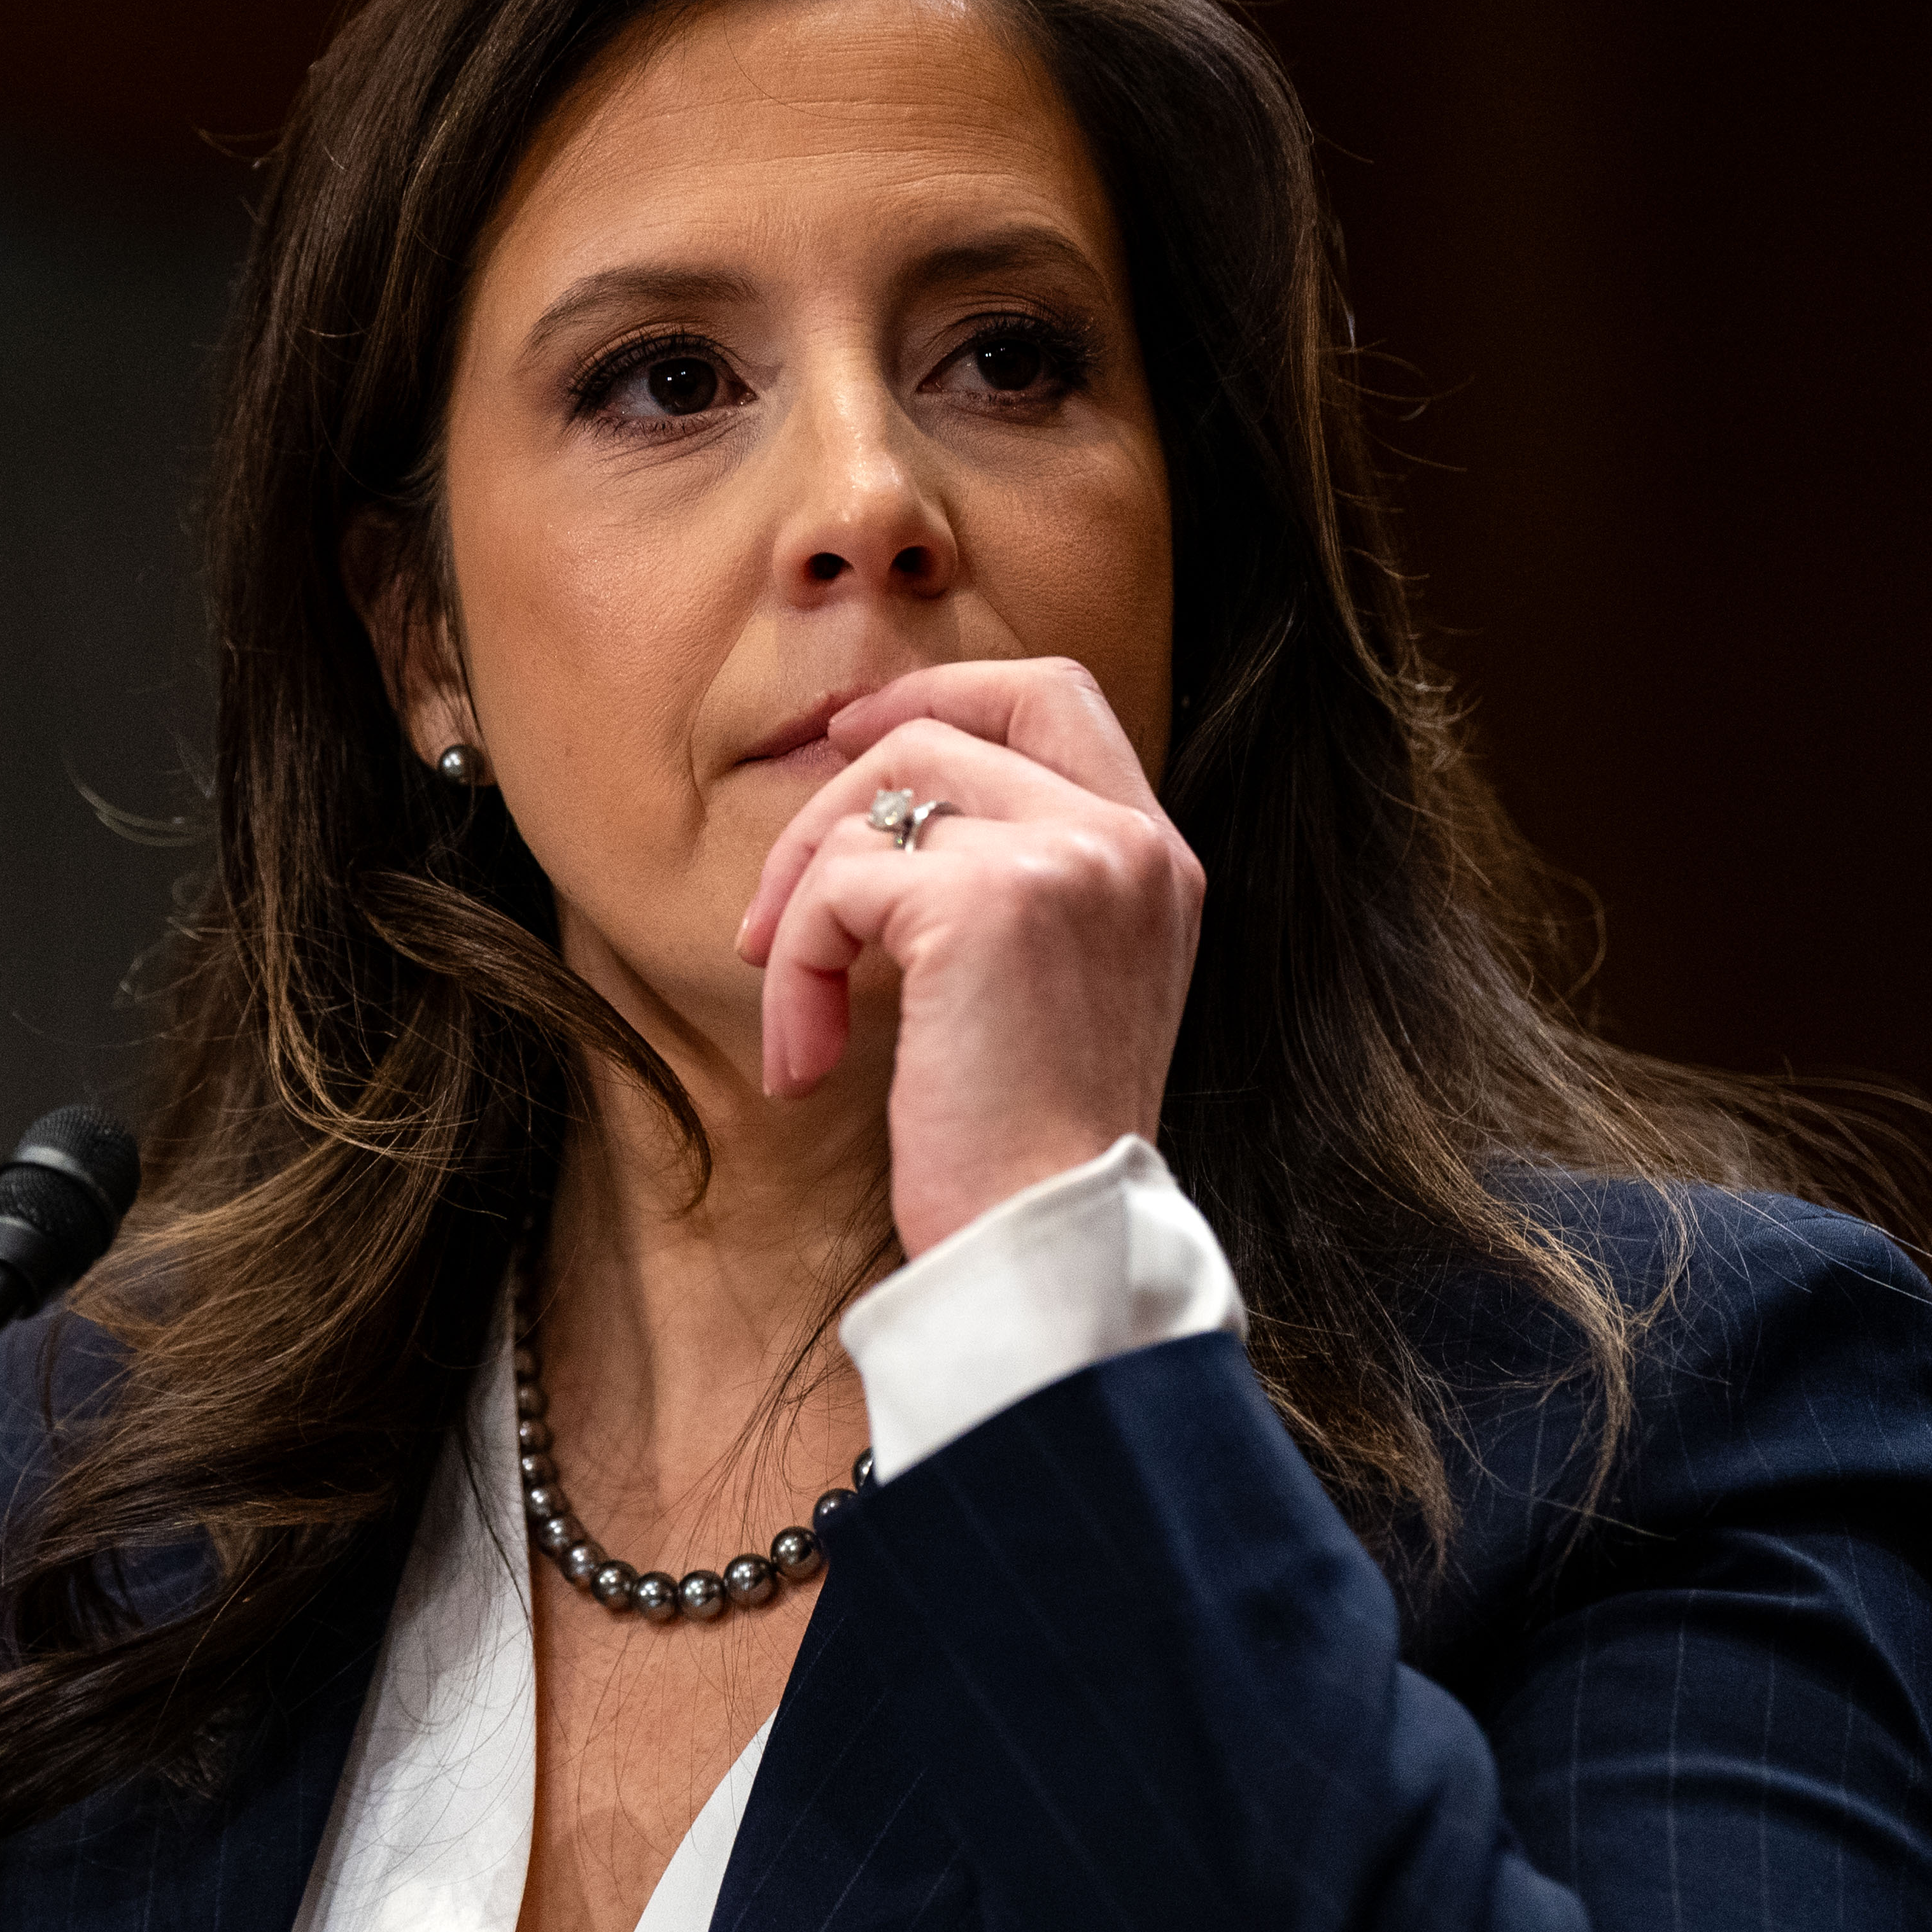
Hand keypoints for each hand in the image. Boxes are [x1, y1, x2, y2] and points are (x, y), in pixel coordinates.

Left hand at [735, 658, 1201, 1255]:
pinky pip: (837, 887)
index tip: (851, 742)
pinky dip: (796, 970)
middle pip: (951, 721)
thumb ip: (1019, 884)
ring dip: (801, 907)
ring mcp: (1065, 860)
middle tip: (777, 883)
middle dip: (840, 785)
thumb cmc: (1033, 1143)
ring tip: (800, 1015)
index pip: (1054, 693)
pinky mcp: (984, 902)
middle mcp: (1127, 841)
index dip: (941, 694)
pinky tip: (809, 1057)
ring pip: (875, 805)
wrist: (1050, 1238)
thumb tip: (891, 808)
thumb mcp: (1058, 986)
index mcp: (1154, 856)